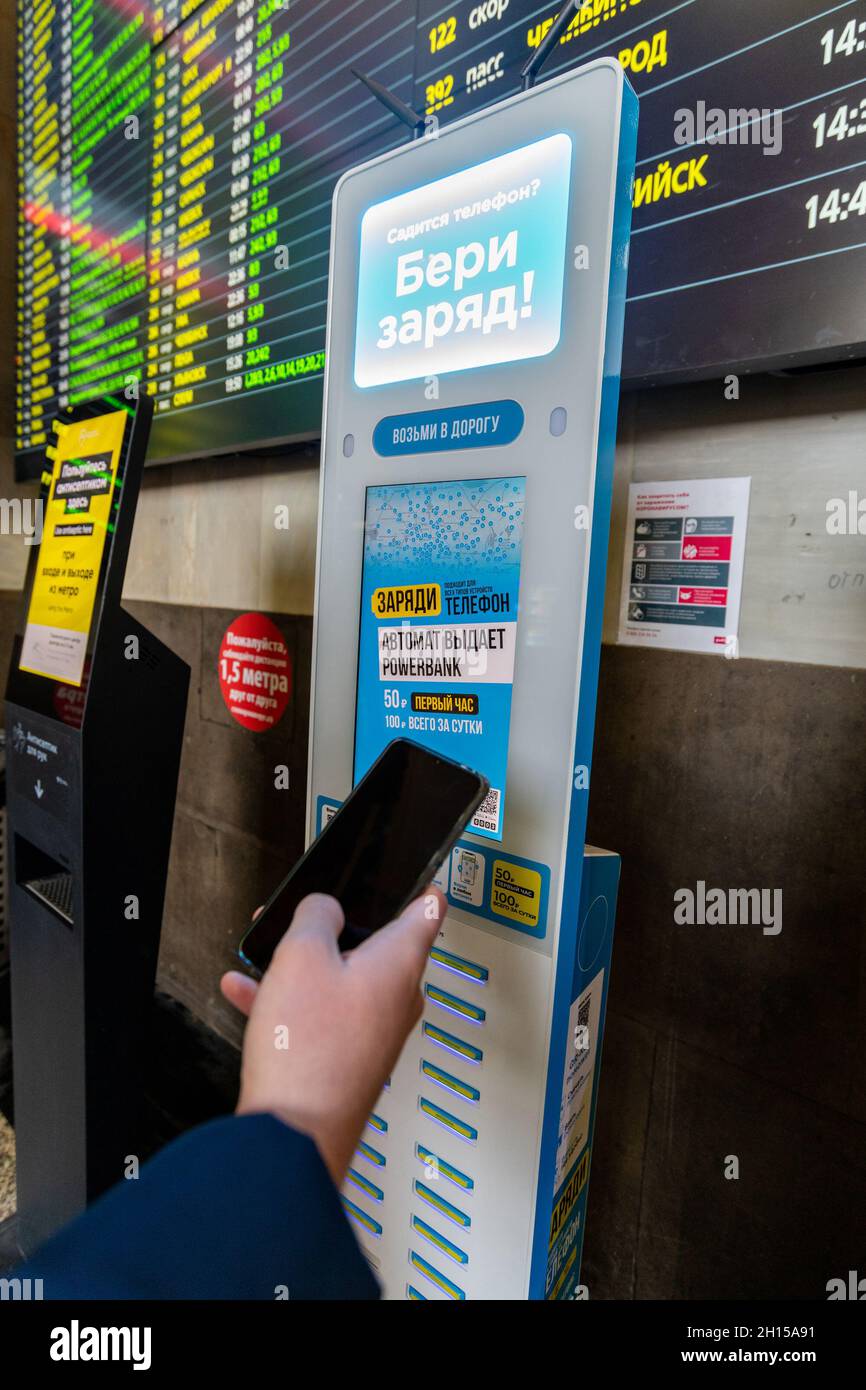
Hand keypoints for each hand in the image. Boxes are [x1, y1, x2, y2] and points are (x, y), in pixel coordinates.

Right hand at [220, 889, 444, 1184]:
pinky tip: (247, 994)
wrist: (295, 1133)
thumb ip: (316, 915)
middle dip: (334, 926)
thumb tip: (325, 909)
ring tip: (262, 956)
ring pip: (342, 979)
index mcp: (401, 962)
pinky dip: (291, 1000)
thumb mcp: (301, 955)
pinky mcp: (351, 1057)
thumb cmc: (309, 1049)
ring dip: (303, 964)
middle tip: (304, 914)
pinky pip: (324, 1014)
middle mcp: (398, 997)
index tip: (414, 873)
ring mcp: (376, 1030)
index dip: (419, 884)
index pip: (428, 909)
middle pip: (376, 944)